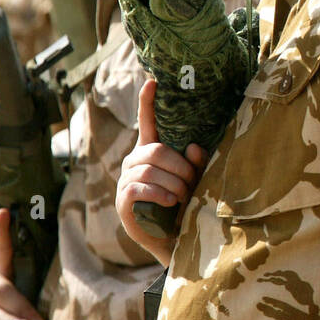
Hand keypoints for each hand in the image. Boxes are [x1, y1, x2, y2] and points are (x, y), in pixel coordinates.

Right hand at [115, 79, 205, 267]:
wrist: (172, 239)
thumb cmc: (184, 204)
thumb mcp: (194, 180)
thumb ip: (195, 162)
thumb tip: (193, 147)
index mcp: (151, 151)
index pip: (147, 122)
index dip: (147, 102)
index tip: (152, 81)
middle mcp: (134, 161)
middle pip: (156, 151)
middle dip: (179, 167)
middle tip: (191, 184)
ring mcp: (126, 180)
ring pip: (150, 170)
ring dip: (173, 183)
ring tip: (183, 196)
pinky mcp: (123, 200)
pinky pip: (140, 188)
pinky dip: (160, 194)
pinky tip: (171, 201)